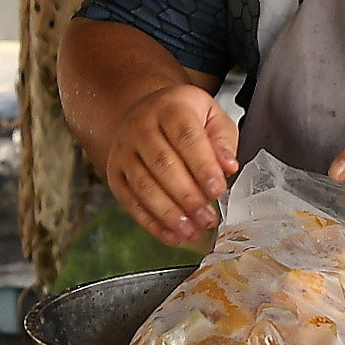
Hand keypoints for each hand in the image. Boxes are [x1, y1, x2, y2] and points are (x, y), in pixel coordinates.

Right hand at [101, 81, 234, 245]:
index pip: (186, 137)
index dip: (203, 166)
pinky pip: (130, 202)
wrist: (147, 113)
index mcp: (171, 108)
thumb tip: (228, 166)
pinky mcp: (115, 173)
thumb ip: (223, 141)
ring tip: (192, 231)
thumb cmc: (185, 118)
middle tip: (208, 218)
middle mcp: (141, 127)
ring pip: (144, 186)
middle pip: (163, 164)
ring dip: (169, 214)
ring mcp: (124, 151)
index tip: (218, 190)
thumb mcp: (211, 117)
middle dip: (188, 196)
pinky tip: (172, 235)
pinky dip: (152, 223)